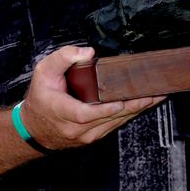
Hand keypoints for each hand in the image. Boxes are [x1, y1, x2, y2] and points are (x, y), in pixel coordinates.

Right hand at [17, 45, 163, 150]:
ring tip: (156, 97)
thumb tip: (88, 53)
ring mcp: (86, 136)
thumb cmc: (40, 97)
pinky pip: (114, 126)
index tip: (121, 103)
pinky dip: (129, 115)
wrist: (33, 128)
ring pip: (115, 124)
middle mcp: (76, 128)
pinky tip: (143, 105)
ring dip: (136, 111)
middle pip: (108, 119)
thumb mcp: (43, 71)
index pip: (85, 114)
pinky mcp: (93, 137)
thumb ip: (63, 57)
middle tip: (154, 94)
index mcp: (62, 112)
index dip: (104, 110)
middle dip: (133, 106)